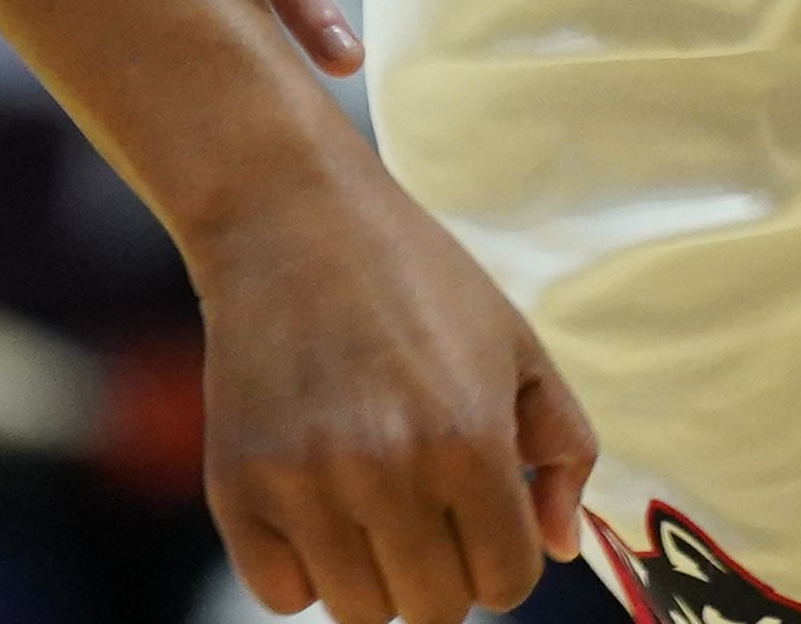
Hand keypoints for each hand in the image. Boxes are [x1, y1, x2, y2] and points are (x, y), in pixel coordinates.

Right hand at [195, 158, 597, 622]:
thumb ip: (563, 450)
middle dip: (443, 570)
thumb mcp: (516, 345)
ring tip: (368, 499)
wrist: (290, 216)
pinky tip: (313, 502)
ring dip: (374, 572)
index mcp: (469, 441)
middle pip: (435, 609)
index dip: (504, 556)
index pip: (507, 582)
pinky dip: (301, 568)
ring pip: (360, 610)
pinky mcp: (236, 485)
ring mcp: (305, 484)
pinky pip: (281, 592)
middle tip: (424, 507)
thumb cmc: (415, 276)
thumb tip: (561, 546)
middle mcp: (387, 472)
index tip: (482, 516)